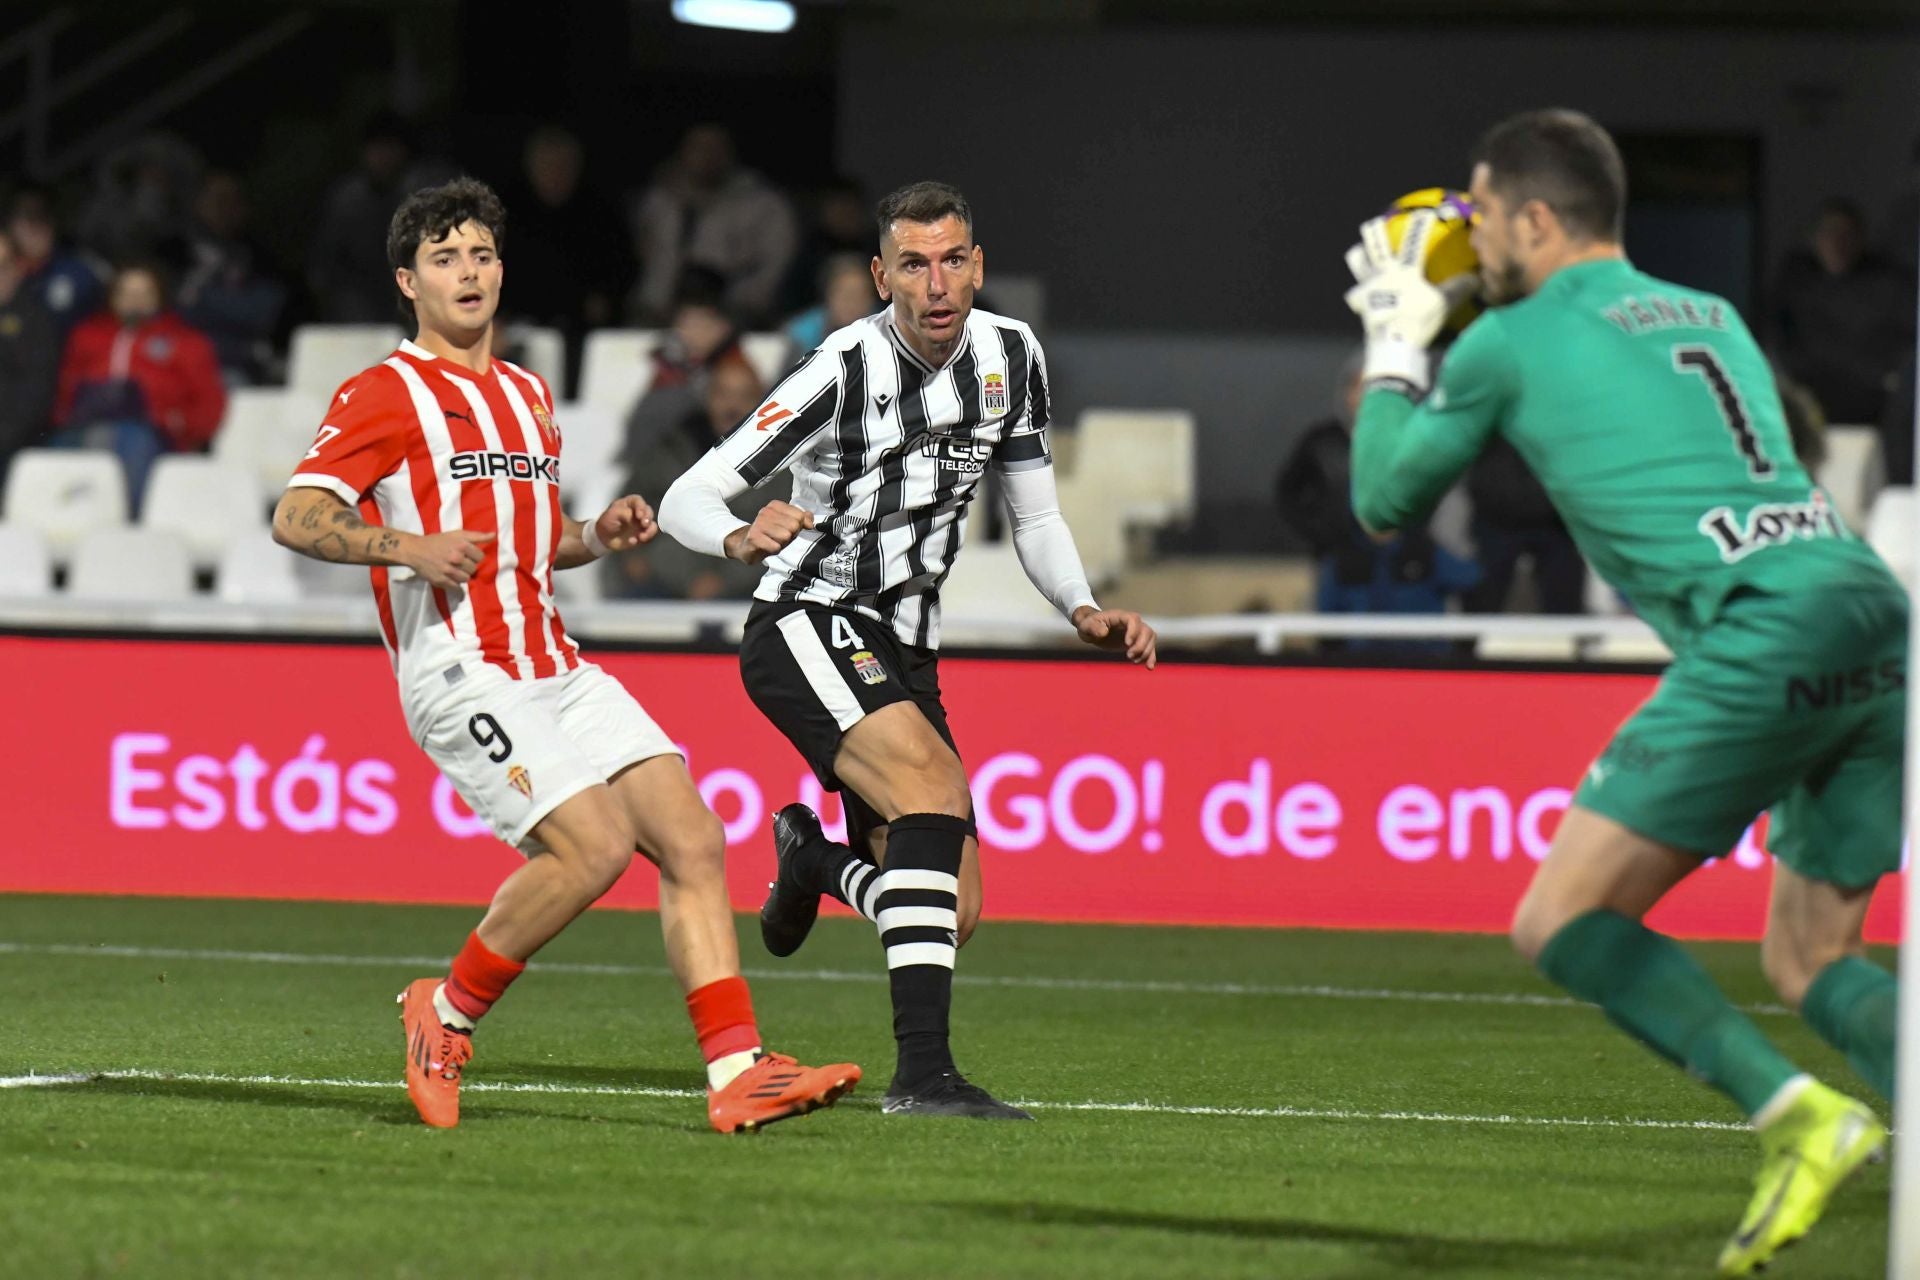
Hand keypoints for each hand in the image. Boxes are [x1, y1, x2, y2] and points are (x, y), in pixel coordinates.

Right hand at [406, 529, 495, 587]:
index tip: (467, 555)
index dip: (475, 556)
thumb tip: (494, 535)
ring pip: (466, 579)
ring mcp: (448, 570)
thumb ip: (477, 536)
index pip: (480, 557)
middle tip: (459, 562)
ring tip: (454, 569)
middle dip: (468, 566)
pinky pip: (456, 588)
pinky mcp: (441, 581)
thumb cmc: (439, 541)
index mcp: (461, 545)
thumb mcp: (457, 534)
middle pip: (474, 569)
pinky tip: (450, 578)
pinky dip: (455, 584)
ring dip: (462, 576)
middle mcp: (455, 557)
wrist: (416, 550)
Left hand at [595, 495, 656, 551]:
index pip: (638, 500)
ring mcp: (640, 523)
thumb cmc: (606, 522)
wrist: (603, 539)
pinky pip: (648, 535)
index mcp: (628, 504)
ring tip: (641, 537)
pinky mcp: (641, 533)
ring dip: (649, 530)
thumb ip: (625, 513)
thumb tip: (635, 518)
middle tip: (644, 525)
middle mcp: (637, 512)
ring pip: (651, 524)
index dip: (641, 506)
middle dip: (648, 518)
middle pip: (648, 511)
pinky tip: (633, 541)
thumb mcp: (612, 514)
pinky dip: (644, 538)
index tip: (639, 515)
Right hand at [727, 500, 814, 564]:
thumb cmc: (768, 534)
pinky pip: (776, 547)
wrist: (745, 544)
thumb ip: (801, 519)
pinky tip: (766, 547)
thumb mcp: (787, 524)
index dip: (798, 526)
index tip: (788, 529)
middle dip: (790, 536)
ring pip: (785, 536)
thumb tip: (810, 521)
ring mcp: (759, 524)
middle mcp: (766, 512)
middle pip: (794, 526)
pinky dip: (774, 550)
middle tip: (779, 537)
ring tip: (772, 541)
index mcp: (775, 506)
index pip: (799, 516)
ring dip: (781, 543)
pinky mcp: (754, 538)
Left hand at [1073, 606, 1157, 669]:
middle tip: (1129, 656)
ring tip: (1133, 661)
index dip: (1134, 631)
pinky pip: (1149, 646)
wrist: (1092, 629)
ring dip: (1146, 652)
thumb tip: (1104, 632)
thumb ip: (1093, 628)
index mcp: (1119, 616)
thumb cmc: (1088, 625)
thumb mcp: (1086, 626)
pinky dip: (1151, 656)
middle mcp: (1131, 622)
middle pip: (1146, 630)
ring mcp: (1135, 631)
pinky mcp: (1136, 641)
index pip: (1133, 619)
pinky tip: (1149, 667)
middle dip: (1140, 645)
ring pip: (1150, 638)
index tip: (1127, 644)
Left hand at [1343, 209, 1477, 388]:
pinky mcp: (1361, 305)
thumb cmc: (1417, 323)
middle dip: (1374, 232)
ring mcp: (1368, 289)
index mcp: (1405, 271)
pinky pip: (1356, 294)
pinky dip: (1359, 290)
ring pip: (1358, 265)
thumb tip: (1476, 278)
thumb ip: (1460, 289)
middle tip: (1374, 223)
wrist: (1391, 347)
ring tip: (1359, 252)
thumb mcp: (1443, 305)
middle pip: (1375, 246)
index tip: (1426, 212)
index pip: (1415, 241)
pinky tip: (1362, 293)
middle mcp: (1383, 275)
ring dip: (1359, 257)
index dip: (1421, 224)